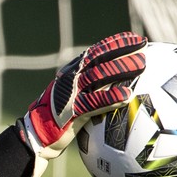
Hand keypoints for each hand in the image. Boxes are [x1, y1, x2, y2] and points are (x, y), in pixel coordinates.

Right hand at [0, 32, 146, 176]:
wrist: (34, 137)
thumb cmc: (56, 120)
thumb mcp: (69, 99)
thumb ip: (87, 91)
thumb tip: (114, 88)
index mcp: (69, 73)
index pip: (94, 52)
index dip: (114, 43)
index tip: (133, 38)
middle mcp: (69, 80)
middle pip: (98, 60)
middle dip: (121, 51)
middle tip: (143, 48)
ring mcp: (69, 95)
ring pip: (98, 76)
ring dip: (121, 69)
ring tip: (141, 65)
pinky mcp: (70, 112)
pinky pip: (94, 102)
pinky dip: (110, 97)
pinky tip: (127, 96)